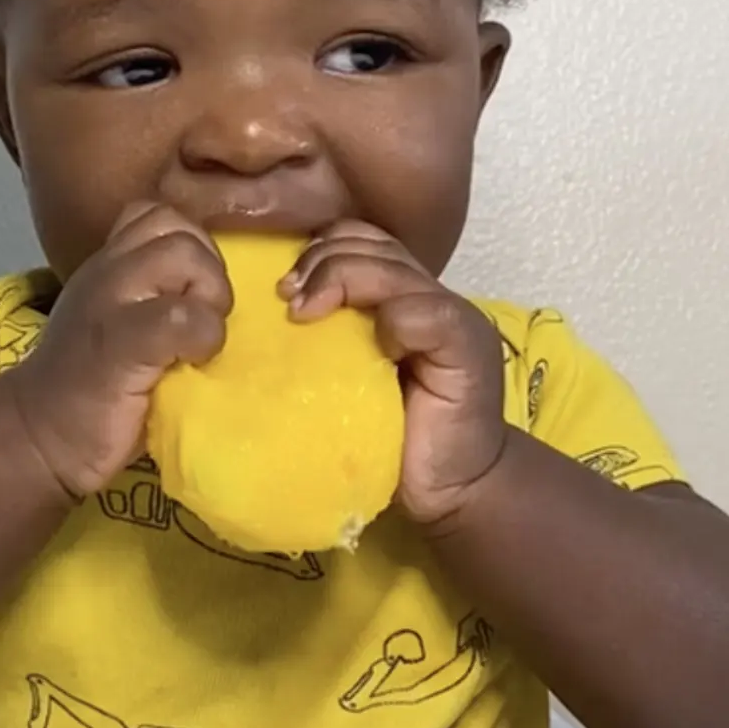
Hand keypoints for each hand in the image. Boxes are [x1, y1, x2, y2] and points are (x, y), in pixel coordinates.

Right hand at [8, 202, 230, 498]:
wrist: (39, 438)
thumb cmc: (90, 390)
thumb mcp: (115, 323)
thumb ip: (151, 296)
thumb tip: (214, 292)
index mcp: (107, 266)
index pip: (157, 214)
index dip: (193, 244)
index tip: (194, 295)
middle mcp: (106, 272)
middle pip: (177, 226)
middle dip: (208, 270)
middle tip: (203, 319)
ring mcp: (110, 302)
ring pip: (182, 253)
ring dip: (208, 296)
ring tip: (198, 337)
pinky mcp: (122, 344)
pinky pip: (183, 315)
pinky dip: (204, 336)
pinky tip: (192, 361)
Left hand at [283, 220, 506, 524]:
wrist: (451, 489)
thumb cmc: (388, 438)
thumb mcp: (341, 378)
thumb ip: (320, 341)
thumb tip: (261, 319)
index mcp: (396, 293)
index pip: (357, 239)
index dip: (317, 250)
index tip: (280, 290)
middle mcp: (426, 294)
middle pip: (371, 245)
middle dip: (321, 263)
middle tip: (287, 301)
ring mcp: (452, 317)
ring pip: (395, 269)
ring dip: (344, 280)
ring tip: (306, 314)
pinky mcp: (467, 348)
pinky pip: (428, 314)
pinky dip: (396, 320)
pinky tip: (377, 345)